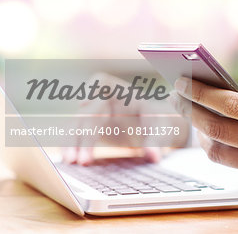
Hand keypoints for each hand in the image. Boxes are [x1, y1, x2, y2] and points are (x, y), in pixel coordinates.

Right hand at [62, 73, 187, 164]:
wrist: (156, 132)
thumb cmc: (159, 125)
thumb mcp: (162, 130)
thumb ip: (156, 141)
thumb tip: (153, 156)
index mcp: (124, 94)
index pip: (103, 82)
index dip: (90, 89)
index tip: (84, 104)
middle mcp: (107, 102)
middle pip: (88, 112)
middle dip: (83, 134)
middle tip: (82, 159)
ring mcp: (97, 115)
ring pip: (78, 125)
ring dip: (72, 142)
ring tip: (71, 161)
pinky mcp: (92, 129)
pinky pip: (77, 136)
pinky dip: (71, 146)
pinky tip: (68, 160)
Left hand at [171, 72, 237, 200]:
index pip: (228, 104)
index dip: (200, 93)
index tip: (182, 83)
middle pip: (215, 130)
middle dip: (191, 112)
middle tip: (180, 99)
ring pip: (219, 154)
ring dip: (205, 136)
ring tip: (201, 121)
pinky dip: (230, 152)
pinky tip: (231, 140)